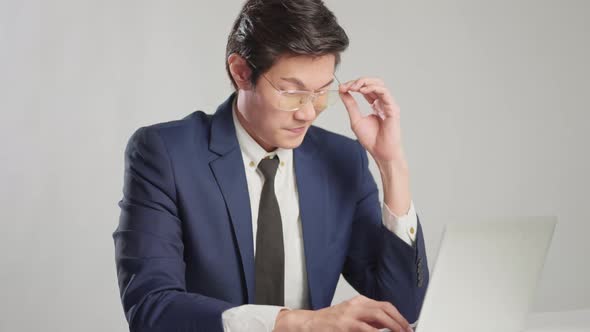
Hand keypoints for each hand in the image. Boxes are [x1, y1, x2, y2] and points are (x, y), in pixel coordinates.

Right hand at [273, 295, 412, 331]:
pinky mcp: (344, 326)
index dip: (399, 316)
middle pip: (384, 309)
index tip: (407, 326)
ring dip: (392, 326)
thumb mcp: (351, 315)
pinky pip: (365, 329)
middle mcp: (356, 306)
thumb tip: (388, 326)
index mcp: (359, 302)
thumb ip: (369, 320)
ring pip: (378, 316)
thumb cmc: (329, 322)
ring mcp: (350, 315)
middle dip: (399, 322)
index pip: (385, 305)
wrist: (309, 324)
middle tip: (407, 331)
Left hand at [339, 77, 405, 163]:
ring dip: (365, 82)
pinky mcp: (393, 108)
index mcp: (375, 105)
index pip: (365, 88)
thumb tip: (342, 91)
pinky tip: (363, 90)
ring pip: (379, 84)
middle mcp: (382, 102)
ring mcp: (388, 104)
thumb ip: (350, 104)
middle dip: (359, 81)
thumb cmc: (371, 139)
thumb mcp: (355, 119)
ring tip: (354, 87)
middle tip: (347, 86)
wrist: (380, 152)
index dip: (353, 85)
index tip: (342, 87)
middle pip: (373, 83)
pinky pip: (384, 92)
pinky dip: (373, 88)